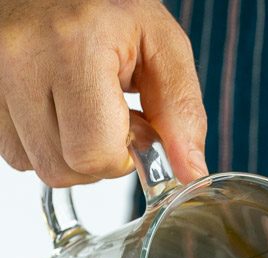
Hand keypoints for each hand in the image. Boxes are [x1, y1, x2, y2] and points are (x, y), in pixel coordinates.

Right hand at [0, 0, 206, 185]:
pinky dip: (42, 142)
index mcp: (72, 45)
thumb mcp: (160, 44)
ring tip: (80, 108)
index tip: (130, 123)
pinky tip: (55, 109)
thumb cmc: (107, 7)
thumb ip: (181, 110)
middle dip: (97, 156)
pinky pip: (14, 153)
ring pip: (37, 166)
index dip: (122, 154)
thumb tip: (190, 171)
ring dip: (69, 152)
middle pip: (63, 168)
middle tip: (107, 115)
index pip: (94, 153)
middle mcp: (20, 58)